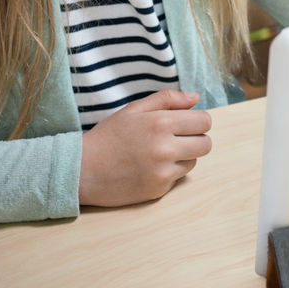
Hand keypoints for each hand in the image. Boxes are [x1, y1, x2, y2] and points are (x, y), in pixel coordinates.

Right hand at [78, 89, 212, 206]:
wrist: (83, 170)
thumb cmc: (108, 136)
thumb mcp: (134, 109)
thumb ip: (167, 99)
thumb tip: (195, 98)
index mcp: (161, 123)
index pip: (204, 121)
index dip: (197, 121)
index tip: (185, 123)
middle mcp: (166, 148)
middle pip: (205, 144)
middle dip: (195, 139)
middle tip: (177, 138)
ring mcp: (163, 171)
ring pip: (194, 161)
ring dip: (183, 156)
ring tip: (158, 153)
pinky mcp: (159, 189)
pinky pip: (178, 178)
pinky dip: (169, 172)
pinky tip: (149, 168)